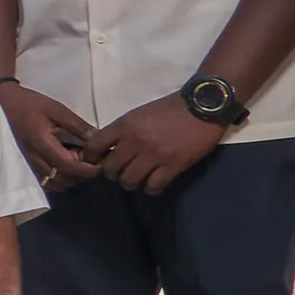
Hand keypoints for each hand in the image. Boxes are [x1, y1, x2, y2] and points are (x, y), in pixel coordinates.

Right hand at [0, 77, 104, 187]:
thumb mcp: (59, 110)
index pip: (68, 167)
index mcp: (42, 143)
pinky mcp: (30, 163)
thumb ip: (79, 127)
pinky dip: (60, 180)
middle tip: (92, 161)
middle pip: (63, 179)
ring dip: (72, 178)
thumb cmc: (33, 104)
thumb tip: (100, 140)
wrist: (8, 103)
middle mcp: (35, 157)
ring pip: (56, 184)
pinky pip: (47, 182)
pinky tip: (67, 167)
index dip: (87, 169)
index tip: (101, 162)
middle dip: (82, 175)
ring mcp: (31, 162)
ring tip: (80, 163)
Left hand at [94, 95, 228, 196]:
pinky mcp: (173, 165)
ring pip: (129, 181)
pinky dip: (151, 188)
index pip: (94, 146)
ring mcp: (154, 155)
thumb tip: (108, 150)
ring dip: (132, 183)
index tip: (98, 161)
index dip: (92, 157)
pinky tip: (154, 183)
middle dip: (113, 174)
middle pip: (110, 169)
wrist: (202, 106)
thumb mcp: (138, 114)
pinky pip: (153, 187)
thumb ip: (122, 131)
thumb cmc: (169, 109)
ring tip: (138, 178)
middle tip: (122, 172)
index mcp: (124, 126)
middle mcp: (135, 141)